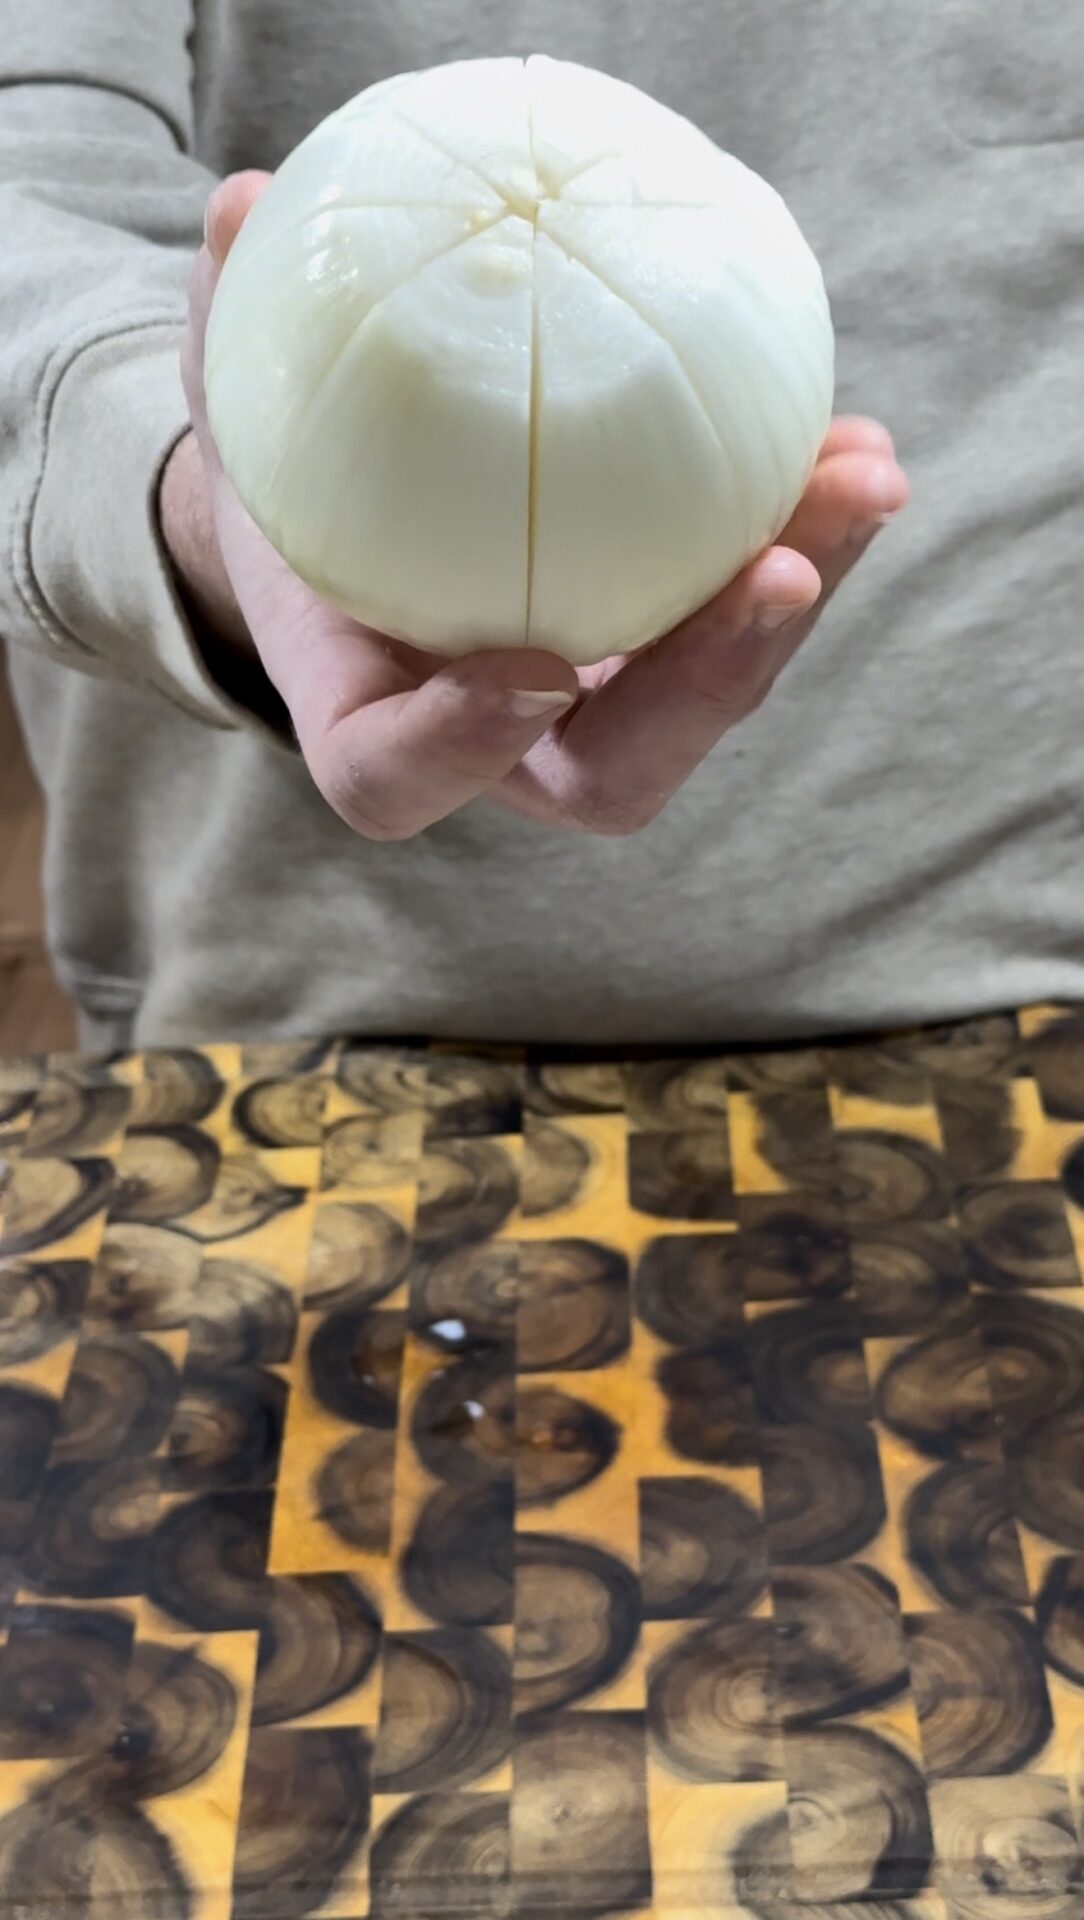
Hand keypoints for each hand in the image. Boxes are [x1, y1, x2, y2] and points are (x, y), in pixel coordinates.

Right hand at [170, 171, 908, 838]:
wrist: (350, 525)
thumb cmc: (283, 478)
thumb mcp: (236, 408)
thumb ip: (229, 333)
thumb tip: (248, 206)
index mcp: (365, 714)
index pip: (392, 780)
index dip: (458, 748)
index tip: (528, 671)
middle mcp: (498, 743)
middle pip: (614, 774)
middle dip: (707, 687)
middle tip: (781, 574)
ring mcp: (591, 706)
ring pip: (706, 705)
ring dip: (797, 603)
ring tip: (859, 478)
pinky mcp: (661, 648)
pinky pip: (744, 621)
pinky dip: (806, 540)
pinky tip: (851, 446)